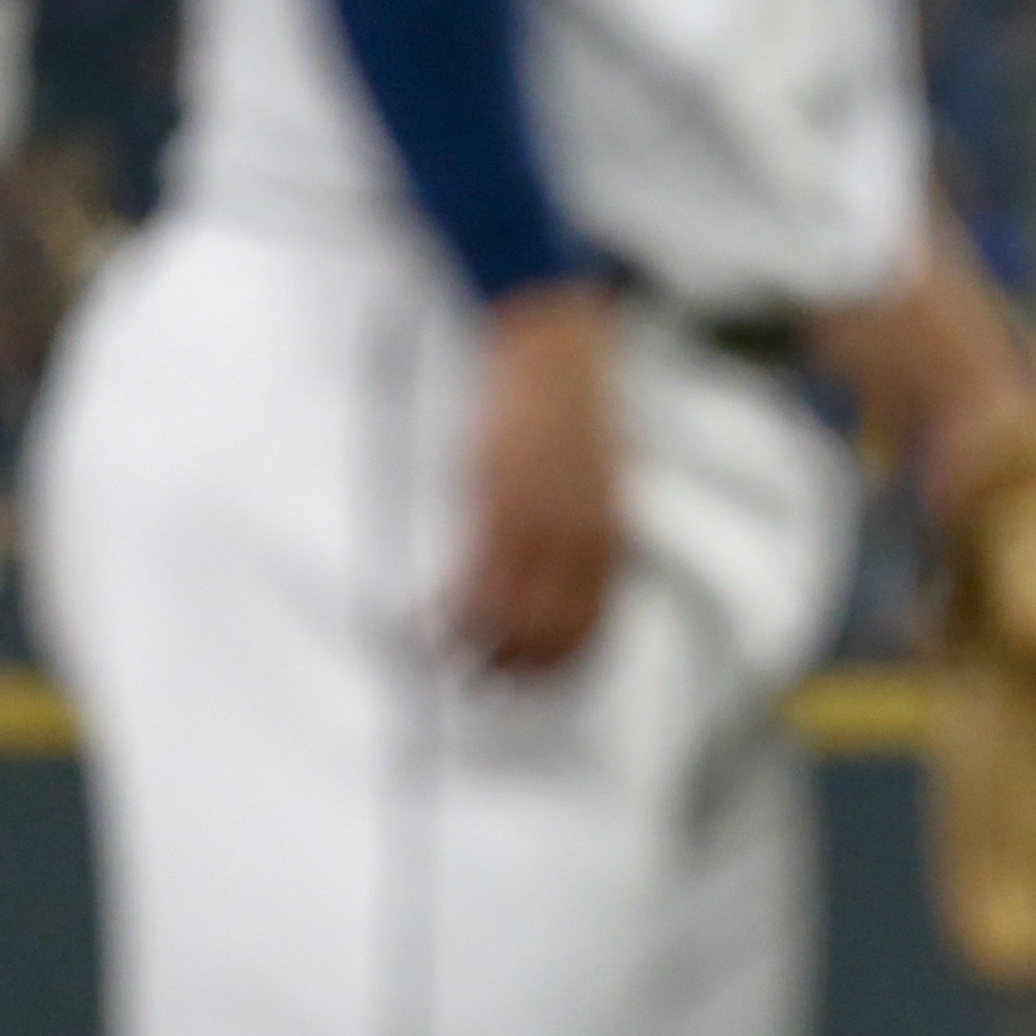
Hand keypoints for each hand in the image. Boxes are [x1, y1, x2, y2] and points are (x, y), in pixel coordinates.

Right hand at [453, 280, 620, 672]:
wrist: (552, 344)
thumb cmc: (573, 404)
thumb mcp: (603, 475)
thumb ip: (595, 527)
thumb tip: (587, 570)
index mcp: (610, 535)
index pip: (594, 625)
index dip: (563, 666)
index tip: (535, 687)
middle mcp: (581, 538)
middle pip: (554, 633)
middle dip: (518, 673)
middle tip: (484, 692)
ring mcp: (539, 521)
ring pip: (509, 616)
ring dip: (476, 653)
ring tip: (448, 670)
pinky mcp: (496, 499)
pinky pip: (473, 576)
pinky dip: (450, 612)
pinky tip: (425, 624)